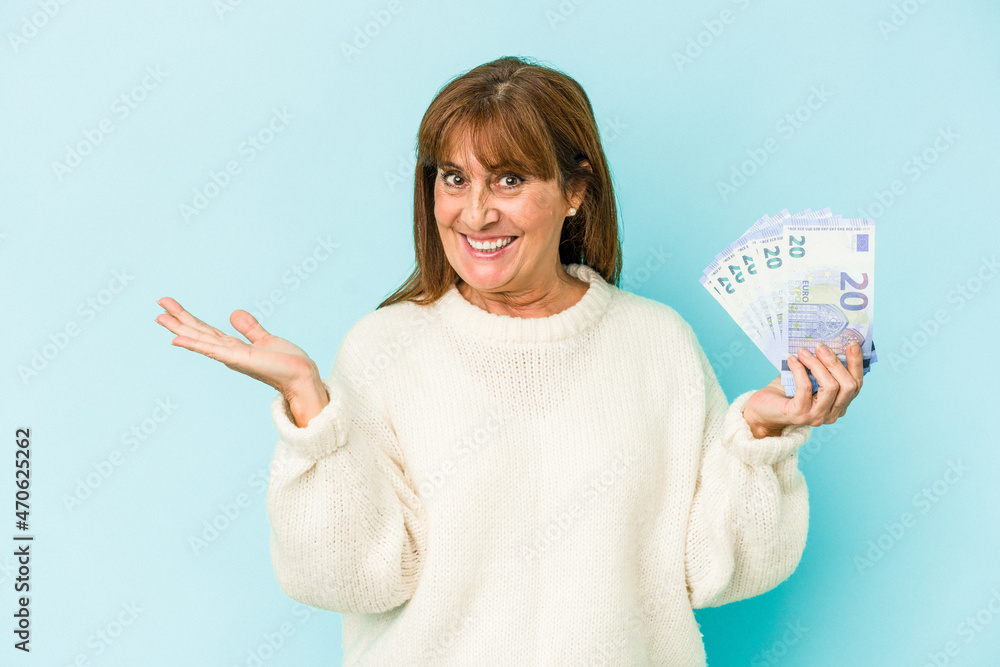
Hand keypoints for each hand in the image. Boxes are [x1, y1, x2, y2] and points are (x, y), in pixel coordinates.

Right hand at [154, 297, 323, 403]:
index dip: (188, 318)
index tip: (170, 305)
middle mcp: (228, 352)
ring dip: (180, 329)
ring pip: (200, 339)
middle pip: (198, 333)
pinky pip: (213, 350)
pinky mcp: (240, 359)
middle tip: (158, 304)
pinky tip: (177, 339)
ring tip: (160, 317)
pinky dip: (194, 345)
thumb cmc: (286, 363)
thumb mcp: (265, 339)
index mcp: (233, 347)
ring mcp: (232, 357)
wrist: (302, 376)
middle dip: (178, 319)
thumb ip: (249, 328)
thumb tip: (233, 314)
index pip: (205, 330)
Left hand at [742, 342, 863, 438]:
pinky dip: (800, 370)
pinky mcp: (799, 414)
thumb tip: (827, 344)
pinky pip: (806, 387)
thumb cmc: (786, 391)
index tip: (851, 343)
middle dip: (836, 362)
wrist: (762, 409)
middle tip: (820, 346)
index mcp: (839, 405)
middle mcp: (832, 413)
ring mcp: (817, 416)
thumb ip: (821, 367)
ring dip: (817, 364)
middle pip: (848, 386)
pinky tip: (792, 360)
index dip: (856, 363)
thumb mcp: (808, 377)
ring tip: (803, 351)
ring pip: (831, 386)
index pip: (857, 384)